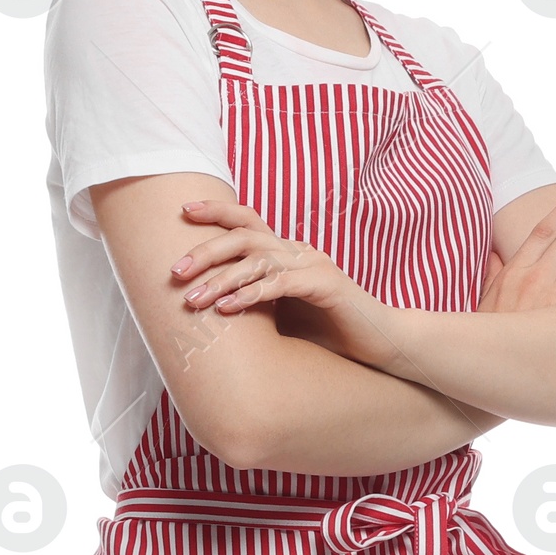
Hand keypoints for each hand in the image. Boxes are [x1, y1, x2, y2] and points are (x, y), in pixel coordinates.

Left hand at [168, 197, 400, 368]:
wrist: (379, 344)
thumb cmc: (328, 332)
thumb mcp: (281, 314)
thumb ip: (252, 301)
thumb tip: (205, 306)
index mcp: (287, 251)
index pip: (247, 221)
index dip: (216, 211)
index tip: (182, 211)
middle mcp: (299, 250)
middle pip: (245, 236)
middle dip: (206, 251)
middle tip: (175, 271)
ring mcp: (314, 265)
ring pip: (258, 260)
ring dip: (222, 279)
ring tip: (193, 300)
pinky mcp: (326, 286)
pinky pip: (281, 284)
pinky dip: (251, 295)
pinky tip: (227, 310)